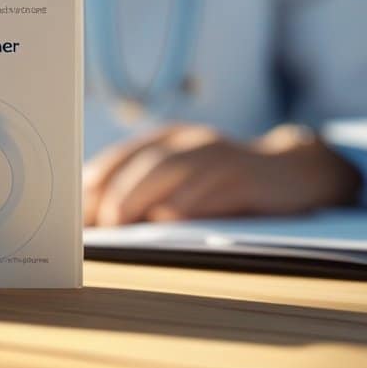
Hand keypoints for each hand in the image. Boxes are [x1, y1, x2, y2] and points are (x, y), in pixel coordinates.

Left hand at [83, 123, 360, 226]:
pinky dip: (184, 208)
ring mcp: (219, 155)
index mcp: (166, 140)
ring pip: (170, 172)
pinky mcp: (245, 176)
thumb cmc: (224, 186)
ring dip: (141, 201)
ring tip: (119, 227)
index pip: (117, 159)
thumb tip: (95, 225)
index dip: (91, 187)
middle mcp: (189, 141)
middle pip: (141, 164)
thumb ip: (145, 192)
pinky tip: (165, 225)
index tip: (71, 214)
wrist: (295, 174)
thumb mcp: (184, 179)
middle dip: (113, 195)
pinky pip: (209, 190)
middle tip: (98, 227)